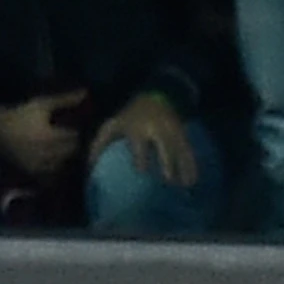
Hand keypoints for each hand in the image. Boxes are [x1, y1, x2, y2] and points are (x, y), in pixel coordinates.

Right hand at [0, 90, 87, 177]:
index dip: (77, 132)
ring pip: (64, 165)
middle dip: (74, 144)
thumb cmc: (18, 114)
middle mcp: (45, 153)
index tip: (75, 127)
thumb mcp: (40, 105)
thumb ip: (64, 100)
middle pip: (72, 152)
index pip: (76, 137)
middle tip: (71, 138)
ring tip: (62, 149)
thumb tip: (85, 92)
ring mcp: (38, 166)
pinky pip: (51, 177)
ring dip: (66, 158)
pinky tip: (53, 162)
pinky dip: (56, 171)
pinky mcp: (31, 174)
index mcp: (49, 136)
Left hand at [85, 92, 200, 187]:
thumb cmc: (129, 117)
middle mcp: (157, 130)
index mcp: (137, 128)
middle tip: (168, 180)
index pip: (140, 143)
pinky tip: (193, 180)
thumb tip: (90, 167)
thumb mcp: (112, 125)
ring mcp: (172, 132)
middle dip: (167, 161)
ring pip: (180, 150)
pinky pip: (189, 151)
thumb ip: (100, 145)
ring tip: (185, 185)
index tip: (142, 171)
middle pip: (164, 146)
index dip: (141, 156)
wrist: (156, 98)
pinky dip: (192, 165)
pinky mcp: (183, 135)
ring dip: (183, 167)